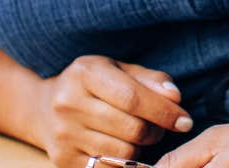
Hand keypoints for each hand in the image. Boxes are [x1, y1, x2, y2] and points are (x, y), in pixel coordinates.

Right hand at [34, 55, 192, 167]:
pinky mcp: (64, 159)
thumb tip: (175, 97)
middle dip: (156, 131)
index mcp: (84, 73)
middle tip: (159, 128)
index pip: (133, 97)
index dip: (164, 111)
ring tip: (139, 136)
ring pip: (123, 152)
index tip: (185, 120)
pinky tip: (122, 148)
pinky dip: (123, 162)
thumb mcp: (118, 70)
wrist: (44, 109)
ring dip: (141, 148)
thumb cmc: (92, 86)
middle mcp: (69, 103)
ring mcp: (63, 134)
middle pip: (131, 127)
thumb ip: (149, 80)